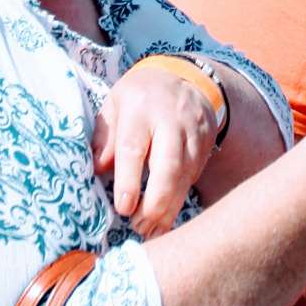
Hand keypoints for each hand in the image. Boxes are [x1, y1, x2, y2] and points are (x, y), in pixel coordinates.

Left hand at [92, 59, 221, 236]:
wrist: (182, 76)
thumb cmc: (138, 97)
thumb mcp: (113, 106)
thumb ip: (104, 137)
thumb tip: (98, 169)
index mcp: (139, 108)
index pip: (133, 148)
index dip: (129, 180)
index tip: (124, 208)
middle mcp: (170, 118)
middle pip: (168, 165)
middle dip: (156, 201)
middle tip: (140, 225)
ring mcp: (193, 130)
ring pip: (185, 175)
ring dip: (169, 207)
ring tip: (151, 229)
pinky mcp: (207, 141)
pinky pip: (195, 174)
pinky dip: (180, 196)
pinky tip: (166, 214)